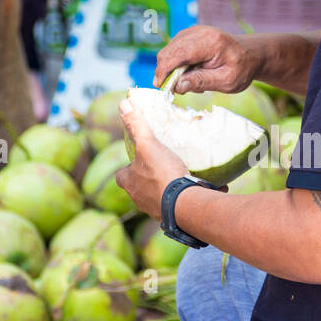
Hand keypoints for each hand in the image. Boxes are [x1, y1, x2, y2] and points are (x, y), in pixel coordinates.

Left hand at [115, 97, 190, 217]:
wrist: (185, 204)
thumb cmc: (162, 174)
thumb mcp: (148, 145)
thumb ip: (136, 125)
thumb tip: (124, 104)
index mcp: (130, 184)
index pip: (122, 175)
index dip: (128, 167)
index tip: (138, 158)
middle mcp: (140, 200)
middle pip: (140, 187)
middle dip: (148, 179)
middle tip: (161, 166)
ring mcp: (157, 210)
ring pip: (159, 198)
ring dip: (167, 189)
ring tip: (181, 176)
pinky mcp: (175, 216)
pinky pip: (179, 205)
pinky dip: (186, 196)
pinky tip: (198, 187)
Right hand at [154, 25, 261, 94]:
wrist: (250, 54)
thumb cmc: (241, 68)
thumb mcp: (226, 81)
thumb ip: (201, 82)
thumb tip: (177, 86)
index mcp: (210, 42)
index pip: (179, 54)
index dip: (165, 70)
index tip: (160, 87)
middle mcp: (198, 32)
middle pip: (169, 52)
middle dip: (166, 72)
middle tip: (177, 90)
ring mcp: (192, 31)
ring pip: (168, 52)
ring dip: (172, 70)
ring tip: (192, 81)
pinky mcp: (188, 35)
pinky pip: (173, 51)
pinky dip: (176, 65)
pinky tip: (192, 73)